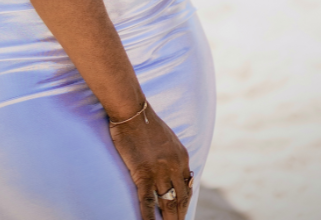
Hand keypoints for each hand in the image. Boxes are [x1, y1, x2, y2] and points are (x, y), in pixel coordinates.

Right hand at [108, 104, 192, 218]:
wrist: (132, 111)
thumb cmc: (146, 122)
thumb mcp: (168, 139)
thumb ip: (173, 157)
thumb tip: (175, 174)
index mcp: (182, 157)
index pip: (188, 187)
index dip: (185, 203)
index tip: (182, 212)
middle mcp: (174, 166)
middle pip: (180, 199)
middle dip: (179, 216)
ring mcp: (159, 171)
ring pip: (168, 203)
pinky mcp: (143, 173)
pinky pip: (148, 200)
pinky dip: (149, 216)